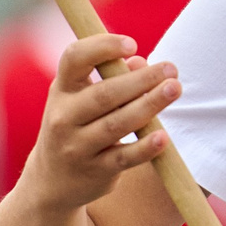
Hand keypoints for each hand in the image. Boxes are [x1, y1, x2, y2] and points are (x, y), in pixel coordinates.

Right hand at [21, 34, 179, 212]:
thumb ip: (111, 78)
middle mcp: (64, 117)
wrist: (51, 181)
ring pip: (117, 124)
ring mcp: (77, 147)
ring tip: (174, 89)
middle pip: (105, 94)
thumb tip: (141, 63)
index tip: (132, 44)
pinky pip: (123, 158)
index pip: (74, 59)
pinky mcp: (94, 172)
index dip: (102, 47)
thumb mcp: (82, 99)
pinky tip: (163, 137)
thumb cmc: (77, 126)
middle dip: (141, 80)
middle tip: (171, 68)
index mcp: (62, 90)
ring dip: (149, 105)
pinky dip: (144, 148)